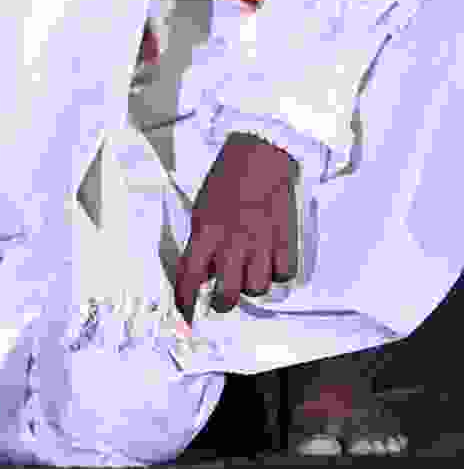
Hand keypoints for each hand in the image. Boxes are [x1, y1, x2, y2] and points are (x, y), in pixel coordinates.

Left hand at [172, 133, 302, 317]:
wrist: (258, 158)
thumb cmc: (227, 180)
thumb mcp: (202, 210)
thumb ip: (202, 242)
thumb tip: (204, 271)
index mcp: (206, 230)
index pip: (190, 275)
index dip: (185, 298)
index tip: (185, 310)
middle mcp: (233, 241)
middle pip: (227, 292)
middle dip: (221, 304)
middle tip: (219, 302)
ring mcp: (260, 242)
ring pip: (256, 288)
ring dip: (249, 287)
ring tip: (245, 277)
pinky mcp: (284, 240)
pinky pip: (283, 274)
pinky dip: (276, 275)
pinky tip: (269, 265)